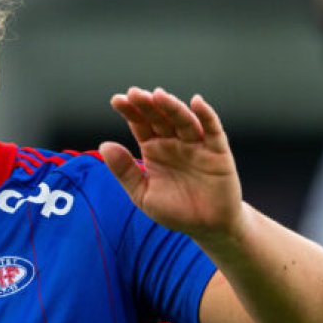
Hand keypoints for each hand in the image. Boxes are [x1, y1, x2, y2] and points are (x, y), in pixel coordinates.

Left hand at [98, 87, 243, 244]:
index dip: (130, 111)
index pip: (140, 124)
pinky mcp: (217, 153)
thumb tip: (104, 145)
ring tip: (158, 96)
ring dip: (172, 107)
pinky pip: (213, 131)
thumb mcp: (142, 194)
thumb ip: (125, 171)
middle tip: (135, 94)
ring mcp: (196, 145)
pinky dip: (206, 115)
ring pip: (184, 121)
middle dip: (148, 105)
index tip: (117, 100)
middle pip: (160, 118)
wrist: (207, 228)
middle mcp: (174, 142)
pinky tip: (196, 102)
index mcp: (154, 149)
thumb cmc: (175, 210)